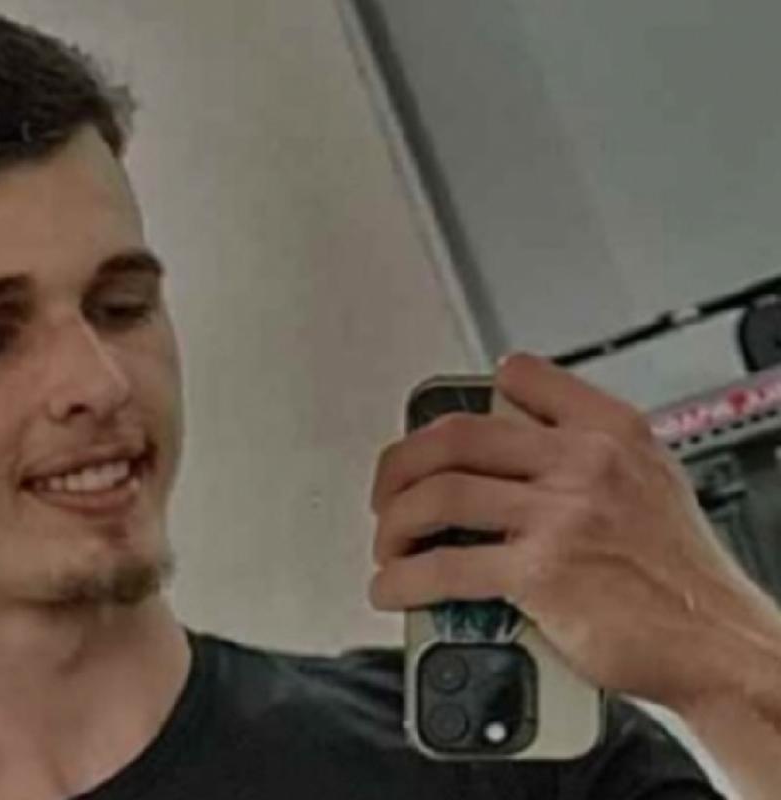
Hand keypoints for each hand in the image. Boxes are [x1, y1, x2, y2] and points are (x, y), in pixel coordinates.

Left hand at [368, 352, 778, 710]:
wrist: (719, 642)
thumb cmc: (684, 574)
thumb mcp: (651, 480)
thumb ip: (588, 452)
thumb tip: (521, 447)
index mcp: (609, 431)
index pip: (521, 379)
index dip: (466, 401)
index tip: (435, 429)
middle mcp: (583, 463)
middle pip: (456, 436)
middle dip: (401, 464)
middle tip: (387, 492)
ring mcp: (561, 516)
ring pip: (439, 496)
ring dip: (394, 523)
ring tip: (388, 544)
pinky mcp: (541, 574)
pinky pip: (445, 567)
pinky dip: (403, 578)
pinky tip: (393, 586)